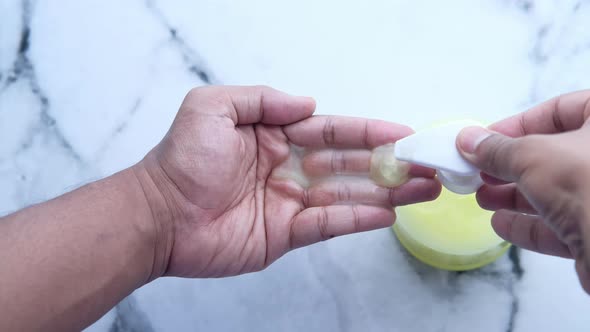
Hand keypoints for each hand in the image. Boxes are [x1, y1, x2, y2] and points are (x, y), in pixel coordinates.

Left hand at [135, 85, 439, 278]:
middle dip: (387, 164)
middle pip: (348, 163)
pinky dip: (358, 219)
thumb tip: (307, 104)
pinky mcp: (285, 234)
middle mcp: (288, 167)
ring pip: (347, 194)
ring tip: (424, 190)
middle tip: (425, 166)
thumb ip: (262, 99)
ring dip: (386, 193)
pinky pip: (329, 224)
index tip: (401, 133)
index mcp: (274, 136)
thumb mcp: (213, 108)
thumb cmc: (183, 159)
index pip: (330, 131)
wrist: (159, 216)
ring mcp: (289, 202)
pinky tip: (388, 214)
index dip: (366, 131)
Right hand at [456, 90, 589, 292]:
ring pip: (557, 191)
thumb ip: (497, 149)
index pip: (562, 109)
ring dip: (515, 195)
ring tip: (483, 197)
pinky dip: (530, 225)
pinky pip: (563, 225)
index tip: (487, 139)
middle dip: (512, 164)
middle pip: (556, 154)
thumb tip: (470, 141)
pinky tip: (503, 225)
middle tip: (481, 169)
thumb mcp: (531, 156)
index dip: (520, 123)